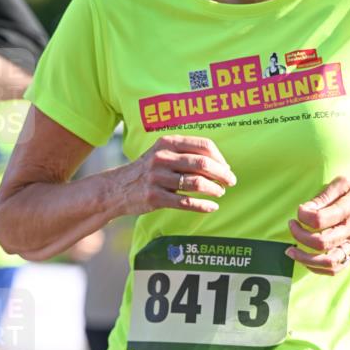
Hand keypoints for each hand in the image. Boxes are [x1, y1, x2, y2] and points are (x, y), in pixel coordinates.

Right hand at [115, 135, 235, 216]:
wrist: (118, 188)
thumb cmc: (149, 170)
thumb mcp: (163, 153)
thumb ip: (188, 154)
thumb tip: (222, 165)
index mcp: (168, 142)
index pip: (204, 145)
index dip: (220, 158)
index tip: (227, 168)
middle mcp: (162, 157)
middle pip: (203, 163)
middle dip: (222, 174)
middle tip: (231, 182)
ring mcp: (157, 178)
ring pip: (196, 183)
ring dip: (214, 189)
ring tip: (220, 193)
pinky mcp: (155, 197)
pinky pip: (186, 202)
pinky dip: (203, 206)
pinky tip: (212, 207)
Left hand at [286, 176, 349, 274]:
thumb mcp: (344, 185)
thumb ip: (323, 195)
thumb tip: (305, 210)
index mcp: (349, 210)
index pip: (320, 219)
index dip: (303, 216)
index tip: (300, 210)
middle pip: (320, 242)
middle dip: (299, 235)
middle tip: (292, 225)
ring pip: (327, 261)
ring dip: (304, 258)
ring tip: (290, 250)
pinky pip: (333, 269)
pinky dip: (315, 267)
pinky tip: (304, 258)